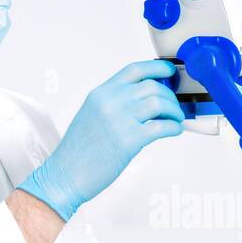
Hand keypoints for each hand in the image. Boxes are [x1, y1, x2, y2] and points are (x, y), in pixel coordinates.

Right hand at [18, 60, 183, 220]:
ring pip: (160, 103)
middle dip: (169, 96)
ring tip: (175, 119)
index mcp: (101, 94)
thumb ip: (114, 105)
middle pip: (152, 86)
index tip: (169, 71)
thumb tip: (142, 102)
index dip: (157, 68)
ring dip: (174, 111)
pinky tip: (174, 130)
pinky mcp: (130, 139)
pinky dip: (174, 127)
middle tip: (174, 106)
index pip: (134, 70)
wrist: (65, 174)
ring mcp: (120, 119)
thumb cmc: (77, 152)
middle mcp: (111, 101)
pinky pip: (162, 126)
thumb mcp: (91, 116)